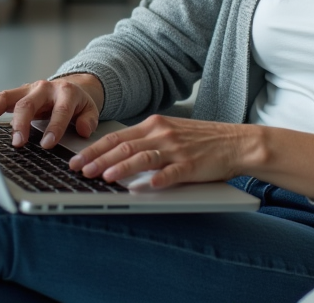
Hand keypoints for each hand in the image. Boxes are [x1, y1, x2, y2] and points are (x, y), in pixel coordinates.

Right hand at [0, 74, 103, 148]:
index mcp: (66, 93)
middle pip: (29, 103)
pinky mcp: (16, 94)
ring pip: (8, 97)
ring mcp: (28, 90)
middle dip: (22, 123)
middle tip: (19, 143)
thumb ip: (88, 120)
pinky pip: (0, 99)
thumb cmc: (78, 104)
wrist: (70, 88)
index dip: (54, 127)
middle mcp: (44, 88)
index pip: (60, 110)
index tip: (47, 144)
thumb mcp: (90, 110)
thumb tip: (82, 130)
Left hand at [67, 115, 254, 190]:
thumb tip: (117, 154)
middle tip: (79, 171)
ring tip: (102, 178)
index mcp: (154, 125)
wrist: (237, 142)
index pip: (117, 137)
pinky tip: (140, 187)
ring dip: (119, 168)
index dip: (94, 149)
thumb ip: (147, 141)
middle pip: (124, 146)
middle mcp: (162, 134)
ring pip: (142, 157)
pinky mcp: (191, 165)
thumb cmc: (202, 141)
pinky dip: (153, 180)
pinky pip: (169, 173)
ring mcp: (177, 149)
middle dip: (98, 159)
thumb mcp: (170, 133)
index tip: (76, 159)